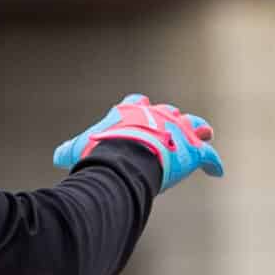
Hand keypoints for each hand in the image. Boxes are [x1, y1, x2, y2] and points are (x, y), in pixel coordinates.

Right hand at [52, 94, 222, 190]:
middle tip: (173, 127)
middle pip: (168, 112)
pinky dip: (213, 163)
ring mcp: (177, 131)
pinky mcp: (192, 150)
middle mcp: (156, 115)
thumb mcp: (79, 149)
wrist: (125, 159)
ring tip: (204, 134)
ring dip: (198, 130)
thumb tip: (58, 156)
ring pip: (193, 125)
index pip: (136, 103)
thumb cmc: (100, 152)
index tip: (139, 110)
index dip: (138, 108)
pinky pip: (208, 155)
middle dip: (170, 119)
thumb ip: (70, 150)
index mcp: (130, 112)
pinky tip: (216, 171)